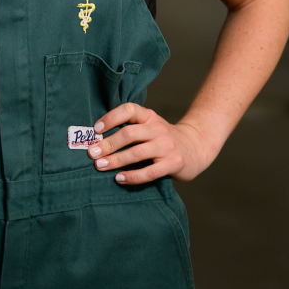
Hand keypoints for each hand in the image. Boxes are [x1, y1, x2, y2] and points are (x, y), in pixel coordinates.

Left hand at [89, 103, 212, 183]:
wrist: (196, 147)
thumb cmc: (163, 139)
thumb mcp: (150, 127)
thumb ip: (131, 129)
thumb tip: (97, 140)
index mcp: (149, 116)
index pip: (129, 110)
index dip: (111, 117)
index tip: (96, 129)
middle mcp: (158, 128)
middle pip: (130, 133)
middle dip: (108, 144)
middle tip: (92, 153)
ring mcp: (167, 146)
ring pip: (137, 153)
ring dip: (116, 160)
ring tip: (100, 166)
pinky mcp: (173, 163)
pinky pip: (150, 172)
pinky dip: (133, 176)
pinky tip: (119, 178)